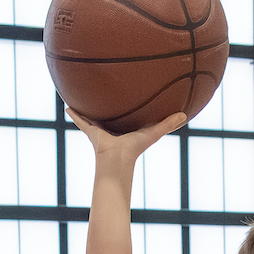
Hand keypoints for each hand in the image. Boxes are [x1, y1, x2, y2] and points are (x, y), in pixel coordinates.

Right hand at [70, 108, 185, 167]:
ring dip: (88, 110)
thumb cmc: (135, 148)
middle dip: (108, 107)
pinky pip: (81, 120)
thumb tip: (186, 115)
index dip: (130, 110)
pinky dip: (74, 114)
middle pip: (110, 115)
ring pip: (93, 117)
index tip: (131, 100)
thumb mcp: (153, 132)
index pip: (128, 117)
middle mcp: (112, 129)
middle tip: (106, 94)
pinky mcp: (90, 131)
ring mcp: (100, 130)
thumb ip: (168, 124)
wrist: (117, 159)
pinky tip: (67, 106)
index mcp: (126, 129)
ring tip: (82, 97)